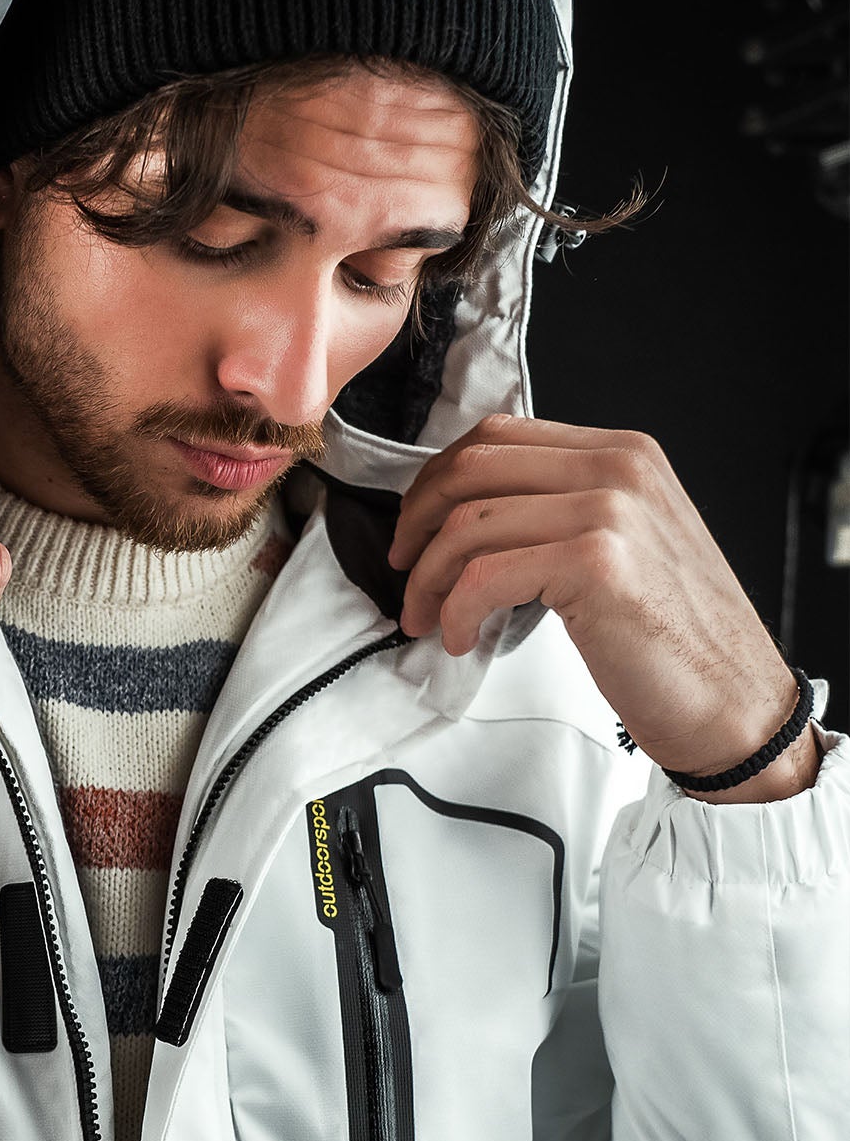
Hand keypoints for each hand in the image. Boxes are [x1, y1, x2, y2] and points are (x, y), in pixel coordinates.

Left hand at [387, 414, 817, 795]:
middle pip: (471, 468)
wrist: (736, 705)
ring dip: (427, 577)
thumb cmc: (675, 637)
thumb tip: (466, 512)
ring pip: (468, 524)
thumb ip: (558, 507)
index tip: (415, 526)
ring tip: (427, 615)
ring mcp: (610, 510)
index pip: (497, 436)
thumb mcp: (623, 543)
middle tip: (405, 569)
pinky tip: (460, 635)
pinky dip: (455, 609)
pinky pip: (484, 575)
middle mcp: (618, 469)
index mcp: (622, 453)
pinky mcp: (597, 563)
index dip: (437, 481)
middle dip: (417, 522)